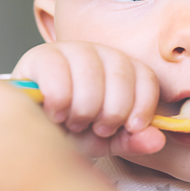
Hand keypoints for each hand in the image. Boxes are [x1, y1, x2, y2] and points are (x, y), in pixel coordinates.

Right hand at [12, 42, 165, 157]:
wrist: (32, 135)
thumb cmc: (71, 133)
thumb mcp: (106, 141)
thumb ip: (132, 140)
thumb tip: (157, 140)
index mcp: (121, 69)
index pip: (146, 76)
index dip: (142, 106)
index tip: (130, 128)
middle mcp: (99, 52)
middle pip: (121, 75)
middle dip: (111, 112)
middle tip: (95, 127)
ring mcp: (69, 50)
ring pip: (91, 73)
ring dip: (84, 108)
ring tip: (73, 122)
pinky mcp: (40, 56)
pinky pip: (57, 72)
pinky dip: (59, 101)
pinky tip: (55, 114)